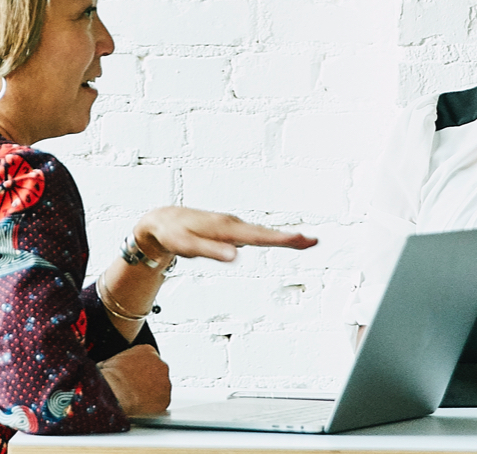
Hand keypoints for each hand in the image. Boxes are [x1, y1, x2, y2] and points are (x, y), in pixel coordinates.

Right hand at [97, 344, 170, 415]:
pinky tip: (141, 407)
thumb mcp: (111, 360)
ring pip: (161, 388)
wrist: (115, 390)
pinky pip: (161, 403)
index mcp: (148, 351)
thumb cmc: (111, 376)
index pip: (149, 359)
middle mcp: (161, 364)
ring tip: (137, 399)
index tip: (135, 376)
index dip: (141, 370)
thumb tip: (113, 367)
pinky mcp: (165, 398)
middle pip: (157, 373)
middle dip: (149, 380)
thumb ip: (122, 361)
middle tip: (136, 388)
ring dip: (152, 393)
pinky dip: (154, 406)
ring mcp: (165, 382)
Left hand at [133, 206, 318, 262]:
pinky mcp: (229, 230)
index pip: (258, 236)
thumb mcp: (188, 246)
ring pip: (261, 233)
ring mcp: (232, 227)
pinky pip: (254, 234)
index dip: (281, 239)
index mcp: (225, 228)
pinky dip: (270, 237)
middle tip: (314, 241)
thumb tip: (236, 257)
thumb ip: (211, 252)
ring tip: (306, 241)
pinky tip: (280, 240)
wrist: (163, 220)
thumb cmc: (174, 234)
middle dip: (289, 238)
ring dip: (283, 237)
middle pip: (265, 233)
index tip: (302, 239)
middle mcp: (232, 224)